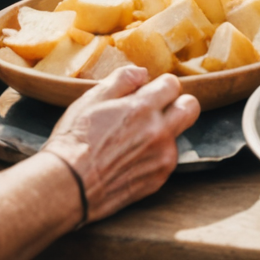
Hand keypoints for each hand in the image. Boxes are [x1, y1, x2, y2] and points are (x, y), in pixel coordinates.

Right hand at [44, 68, 200, 222]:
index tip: (147, 93)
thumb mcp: (91, 99)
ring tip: (132, 141)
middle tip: (156, 111)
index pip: (173, 84)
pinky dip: (155, 156)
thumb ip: (122, 79)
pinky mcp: (159, 179)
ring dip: (163, 133)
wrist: (68, 186)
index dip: (159, 86)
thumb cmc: (75, 140)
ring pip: (177, 135)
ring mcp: (162, 157)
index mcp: (143, 108)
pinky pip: (166, 159)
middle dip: (178, 103)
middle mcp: (160, 132)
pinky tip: (130, 160)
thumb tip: (143, 73)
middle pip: (191, 107)